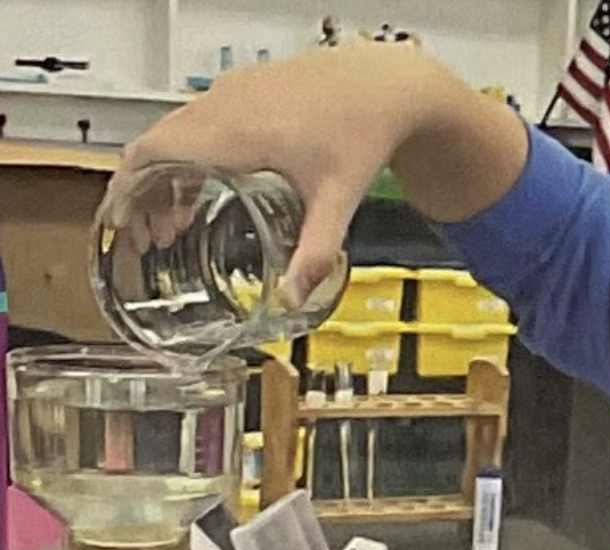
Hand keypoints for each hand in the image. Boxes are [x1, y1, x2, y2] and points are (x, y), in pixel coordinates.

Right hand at [110, 45, 526, 304]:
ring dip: (166, 175)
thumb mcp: (338, 200)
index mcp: (234, 134)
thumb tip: (295, 299)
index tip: (117, 223)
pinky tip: (206, 186)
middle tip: (149, 237)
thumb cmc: (362, 131)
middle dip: (143, 193)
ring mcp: (231, 92)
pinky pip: (195, 120)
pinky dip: (187, 154)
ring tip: (175, 222)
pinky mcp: (243, 87)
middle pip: (154, 147)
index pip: (151, 155)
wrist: (385, 84)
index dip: (125, 190)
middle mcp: (224, 107)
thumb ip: (314, 253)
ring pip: (173, 133)